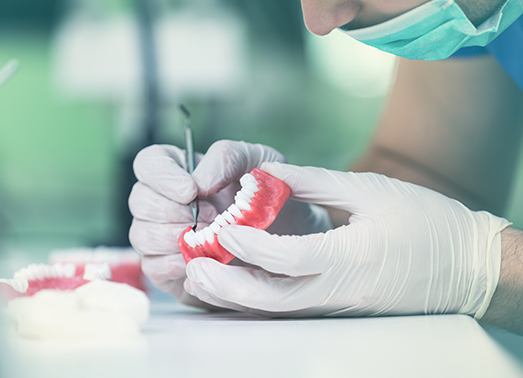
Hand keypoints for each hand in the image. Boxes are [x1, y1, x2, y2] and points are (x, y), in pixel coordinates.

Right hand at [128, 141, 330, 307]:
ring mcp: (162, 236)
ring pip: (142, 234)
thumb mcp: (258, 162)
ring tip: (212, 240)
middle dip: (173, 211)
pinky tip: (203, 261)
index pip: (149, 163)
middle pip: (140, 200)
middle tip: (212, 219)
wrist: (288, 240)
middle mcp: (164, 202)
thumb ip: (226, 157)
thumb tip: (198, 181)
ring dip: (176, 237)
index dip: (162, 176)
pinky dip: (177, 264)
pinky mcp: (168, 270)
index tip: (190, 191)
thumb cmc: (270, 197)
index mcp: (181, 170)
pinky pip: (154, 267)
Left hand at [184, 162, 510, 317]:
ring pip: (276, 308)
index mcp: (351, 258)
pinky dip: (258, 297)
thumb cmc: (424, 222)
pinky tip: (237, 283)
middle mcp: (340, 290)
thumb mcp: (370, 191)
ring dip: (236, 295)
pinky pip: (290, 307)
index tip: (222, 228)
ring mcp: (339, 304)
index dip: (250, 244)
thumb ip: (314, 182)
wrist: (464, 265)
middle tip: (192, 267)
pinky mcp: (339, 307)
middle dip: (227, 286)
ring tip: (202, 276)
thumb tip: (269, 174)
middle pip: (272, 299)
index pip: (289, 257)